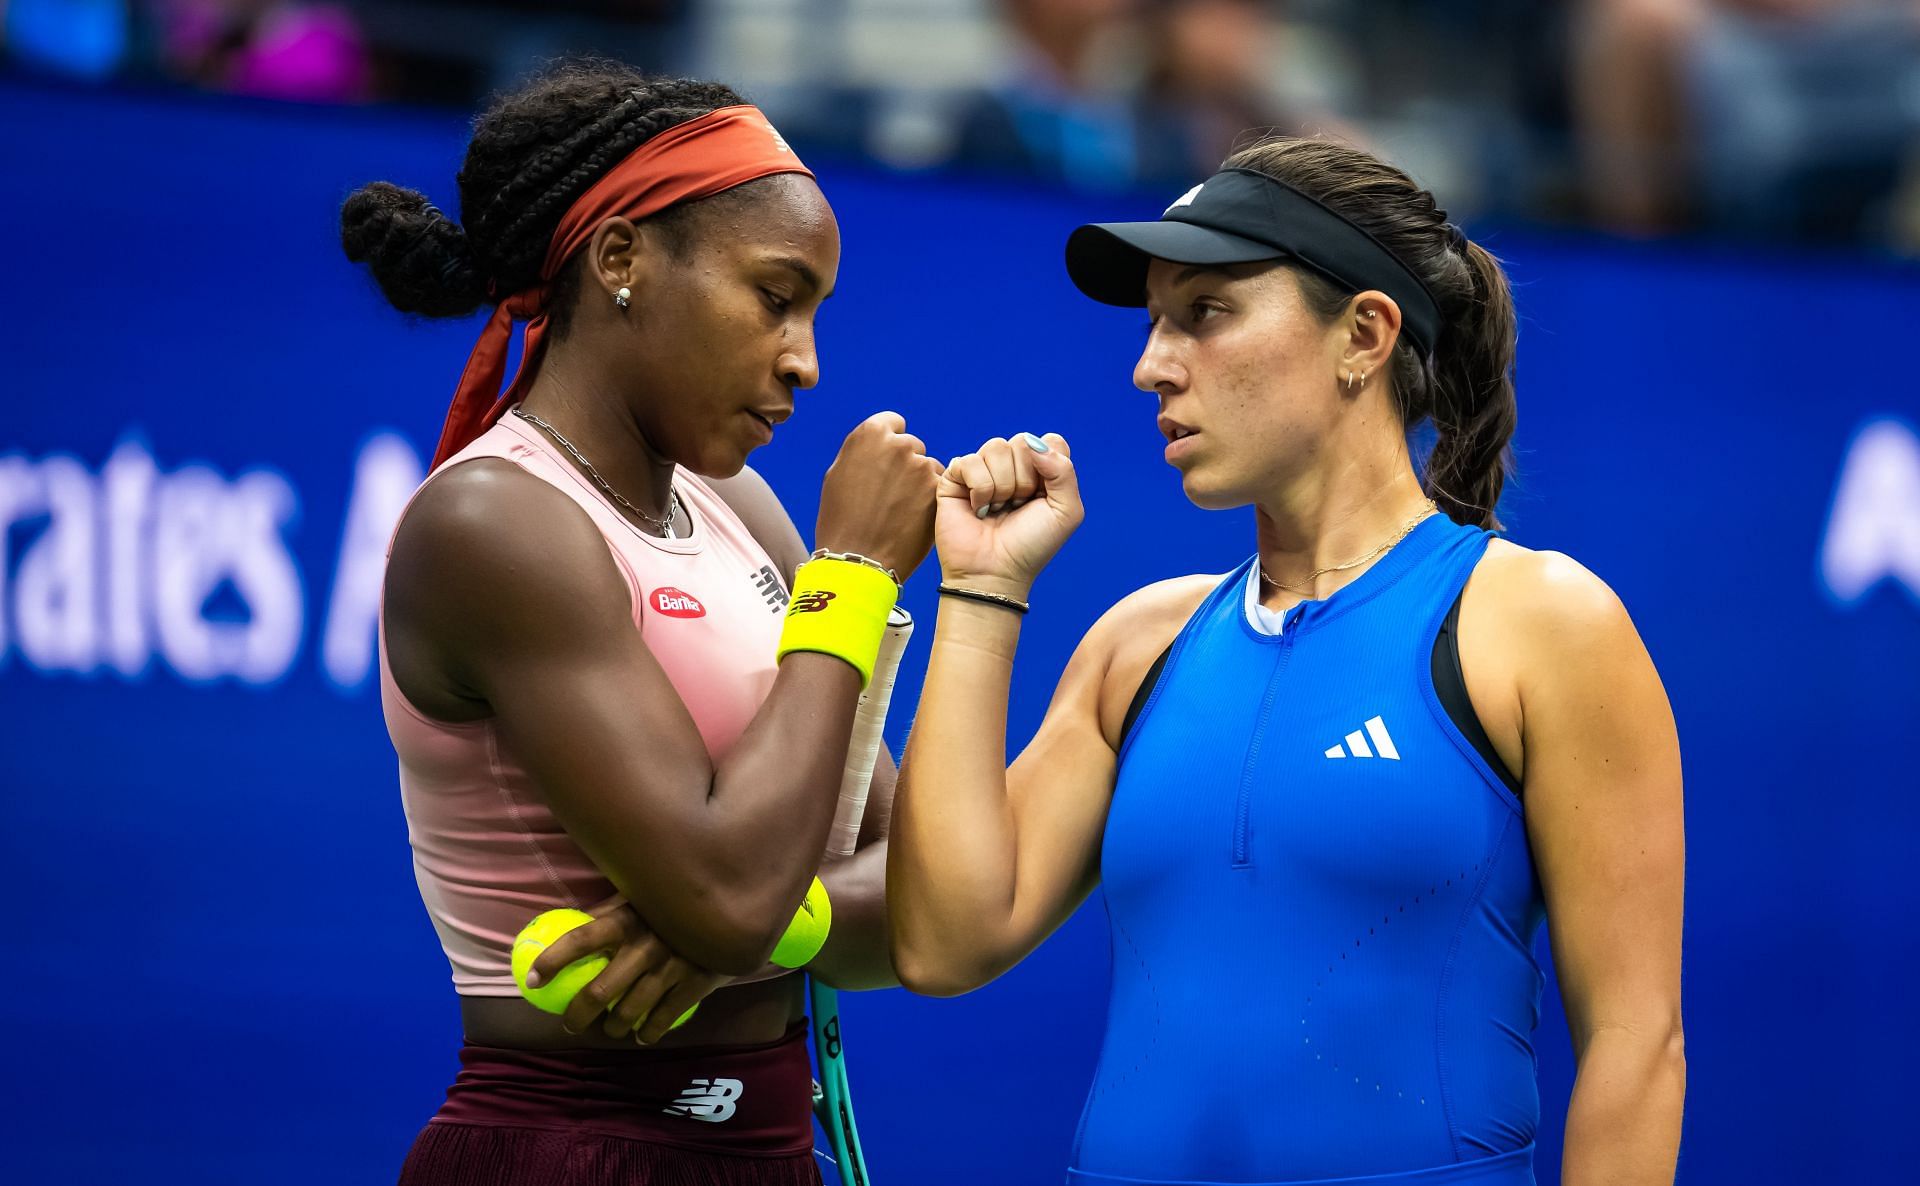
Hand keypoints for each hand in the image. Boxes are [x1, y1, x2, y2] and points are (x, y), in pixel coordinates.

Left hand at [526, 902, 730, 1044]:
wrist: (737, 906)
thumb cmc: (677, 899)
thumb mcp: (643, 894)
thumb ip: (612, 908)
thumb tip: (571, 920)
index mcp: (627, 918)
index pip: (580, 940)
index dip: (552, 960)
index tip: (531, 980)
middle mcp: (645, 945)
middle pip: (600, 992)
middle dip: (578, 1016)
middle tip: (569, 1024)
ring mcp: (672, 967)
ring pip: (630, 1012)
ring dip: (614, 1028)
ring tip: (610, 1031)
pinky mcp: (696, 983)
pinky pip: (665, 1018)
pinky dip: (650, 1032)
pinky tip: (644, 1035)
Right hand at [816, 411, 943, 579]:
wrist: (857, 560)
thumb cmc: (841, 520)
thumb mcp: (838, 474)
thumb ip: (862, 451)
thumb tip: (879, 443)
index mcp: (870, 434)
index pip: (893, 423)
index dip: (889, 444)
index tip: (886, 463)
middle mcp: (898, 444)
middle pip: (912, 445)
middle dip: (905, 463)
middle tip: (891, 493)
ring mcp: (920, 466)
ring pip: (927, 467)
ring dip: (919, 482)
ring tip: (900, 510)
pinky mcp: (936, 490)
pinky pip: (938, 487)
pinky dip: (929, 499)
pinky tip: (912, 518)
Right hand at [935, 432, 1082, 594]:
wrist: (995, 573)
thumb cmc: (1031, 545)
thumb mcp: (1066, 512)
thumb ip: (1063, 471)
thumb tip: (1033, 443)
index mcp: (1041, 471)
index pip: (1050, 441)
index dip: (1049, 466)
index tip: (1043, 496)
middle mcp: (1012, 466)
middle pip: (1023, 442)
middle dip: (1025, 479)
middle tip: (1017, 507)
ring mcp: (983, 469)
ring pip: (996, 447)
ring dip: (1002, 486)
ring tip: (997, 509)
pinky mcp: (956, 477)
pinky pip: (970, 461)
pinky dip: (980, 490)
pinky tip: (978, 510)